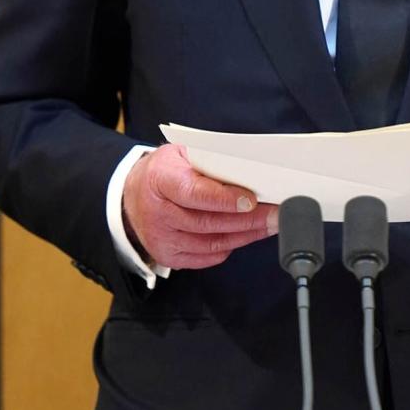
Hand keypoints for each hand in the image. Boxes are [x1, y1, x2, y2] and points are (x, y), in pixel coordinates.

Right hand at [122, 144, 277, 269]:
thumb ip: (210, 159)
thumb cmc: (165, 171)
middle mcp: (157, 213)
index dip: (223, 198)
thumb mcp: (181, 153)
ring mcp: (161, 239)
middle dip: (248, 219)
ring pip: (211, 242)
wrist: (133, 196)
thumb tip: (250, 169)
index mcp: (160, 180)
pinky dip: (232, 245)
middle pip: (207, 222)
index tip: (251, 199)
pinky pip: (207, 256)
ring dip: (246, 234)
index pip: (193, 192)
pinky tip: (249, 235)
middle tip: (276, 213)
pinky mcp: (169, 257)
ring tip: (270, 224)